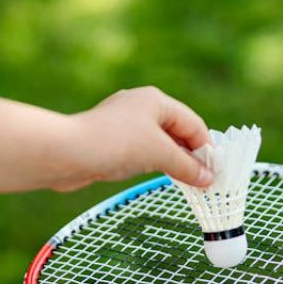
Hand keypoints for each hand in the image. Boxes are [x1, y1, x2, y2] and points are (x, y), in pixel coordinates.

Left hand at [55, 87, 213, 191]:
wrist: (66, 153)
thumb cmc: (115, 144)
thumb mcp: (159, 154)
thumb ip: (186, 166)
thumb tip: (208, 178)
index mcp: (155, 100)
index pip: (193, 124)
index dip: (207, 149)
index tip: (217, 173)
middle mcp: (140, 107)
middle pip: (176, 131)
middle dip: (191, 155)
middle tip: (204, 181)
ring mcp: (123, 124)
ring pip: (157, 143)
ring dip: (172, 161)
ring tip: (186, 183)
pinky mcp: (110, 141)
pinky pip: (140, 152)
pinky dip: (153, 164)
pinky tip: (157, 176)